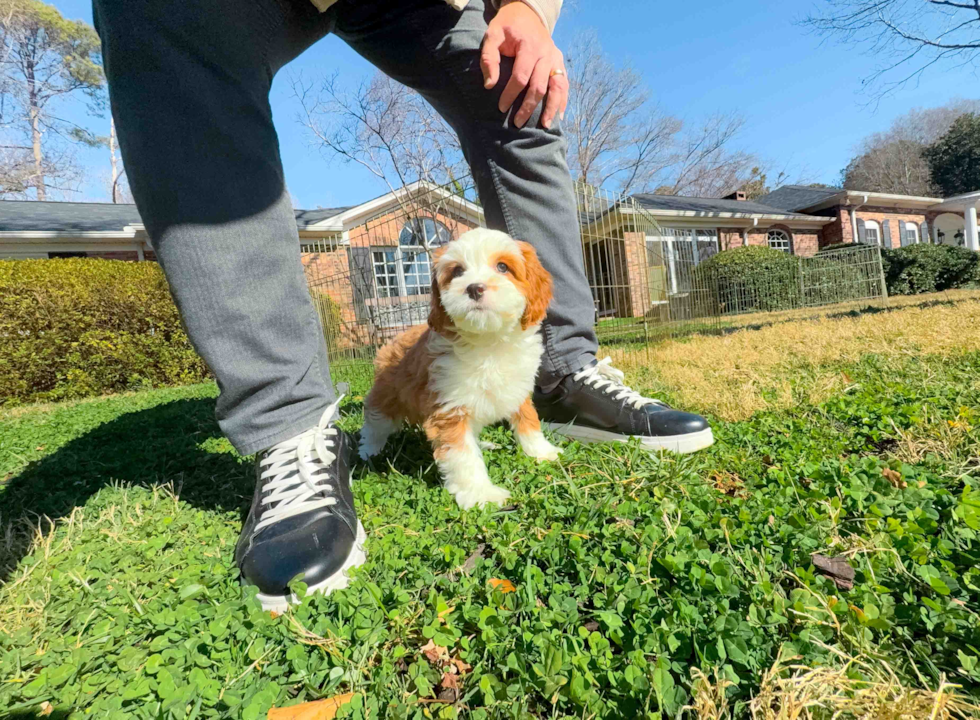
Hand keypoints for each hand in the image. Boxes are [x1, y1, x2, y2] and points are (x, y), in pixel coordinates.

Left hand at [481, 1, 567, 128]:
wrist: (527, 12)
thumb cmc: (507, 26)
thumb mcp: (492, 35)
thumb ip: (489, 58)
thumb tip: (490, 85)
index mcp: (530, 46)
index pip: (521, 76)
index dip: (511, 94)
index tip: (501, 107)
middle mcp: (546, 54)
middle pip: (540, 86)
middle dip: (529, 107)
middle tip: (517, 123)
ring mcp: (556, 58)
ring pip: (558, 87)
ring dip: (551, 108)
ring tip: (545, 126)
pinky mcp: (560, 63)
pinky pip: (564, 84)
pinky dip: (562, 101)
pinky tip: (558, 116)